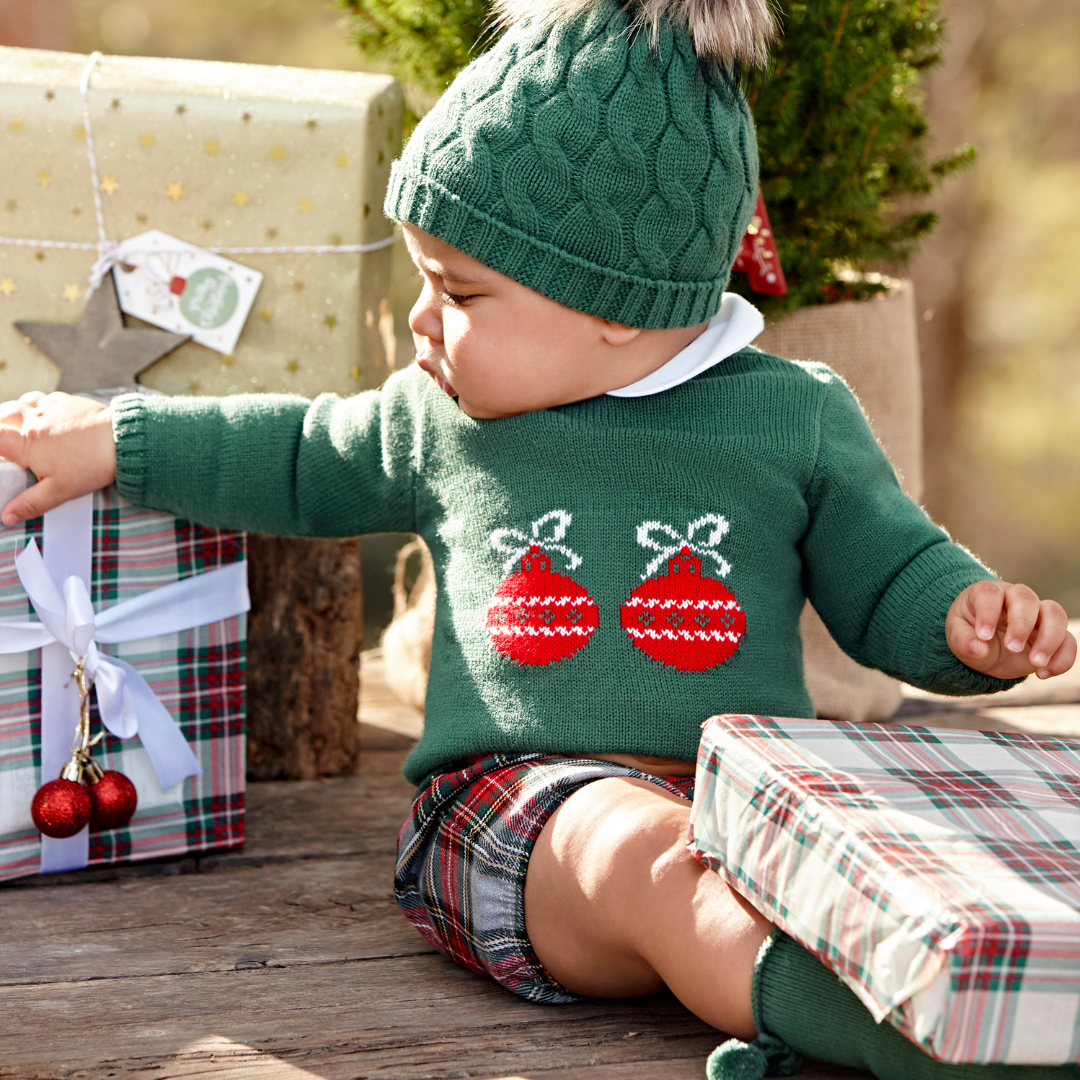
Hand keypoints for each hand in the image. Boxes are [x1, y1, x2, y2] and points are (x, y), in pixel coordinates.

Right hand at [0, 392, 116, 524]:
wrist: (123, 442)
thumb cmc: (91, 466)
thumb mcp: (59, 491)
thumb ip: (30, 503)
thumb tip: (7, 517)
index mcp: (29, 444)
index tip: (0, 453)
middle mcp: (36, 421)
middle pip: (6, 414)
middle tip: (2, 434)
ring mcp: (53, 409)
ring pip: (25, 402)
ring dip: (17, 410)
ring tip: (18, 422)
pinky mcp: (70, 403)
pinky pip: (48, 398)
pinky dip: (41, 404)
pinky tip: (46, 414)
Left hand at [947, 580, 1075, 680]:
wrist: (986, 647)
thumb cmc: (970, 635)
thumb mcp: (958, 640)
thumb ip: (964, 642)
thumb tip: (978, 648)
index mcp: (987, 593)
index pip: (990, 593)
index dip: (987, 612)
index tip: (983, 636)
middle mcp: (1014, 598)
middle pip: (1026, 598)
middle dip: (1021, 624)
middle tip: (1011, 648)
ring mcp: (1038, 614)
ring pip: (1055, 613)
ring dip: (1049, 639)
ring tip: (1035, 663)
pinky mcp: (1052, 634)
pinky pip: (1069, 640)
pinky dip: (1062, 658)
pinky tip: (1043, 674)